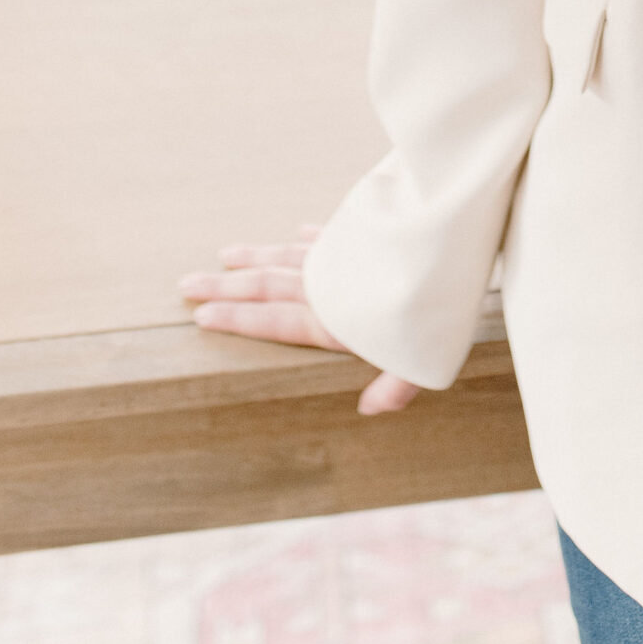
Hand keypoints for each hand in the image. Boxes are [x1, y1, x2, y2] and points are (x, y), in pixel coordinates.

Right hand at [178, 224, 420, 414]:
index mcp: (335, 320)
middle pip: (268, 285)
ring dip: (256, 256)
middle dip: (225, 286)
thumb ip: (394, 386)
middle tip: (186, 283)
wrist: (456, 233)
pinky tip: (300, 232)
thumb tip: (369, 411)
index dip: (237, 318)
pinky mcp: (368, 234)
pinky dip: (313, 237)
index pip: (274, 321)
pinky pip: (332, 235)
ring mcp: (346, 255)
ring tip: (225, 254)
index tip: (200, 315)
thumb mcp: (422, 358)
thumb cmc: (440, 305)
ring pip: (289, 255)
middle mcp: (331, 285)